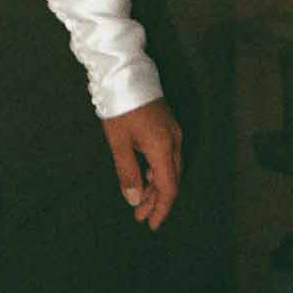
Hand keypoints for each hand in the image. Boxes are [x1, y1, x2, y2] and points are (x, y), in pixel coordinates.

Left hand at [102, 98, 181, 229]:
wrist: (123, 69)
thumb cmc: (119, 105)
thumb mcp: (118, 141)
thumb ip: (128, 172)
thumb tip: (135, 200)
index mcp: (164, 146)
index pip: (169, 187)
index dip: (161, 208)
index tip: (150, 224)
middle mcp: (174, 140)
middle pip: (171, 179)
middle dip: (157, 200)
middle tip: (140, 215)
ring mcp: (172, 130)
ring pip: (170, 167)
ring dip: (156, 185)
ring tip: (139, 199)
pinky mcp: (167, 123)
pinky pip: (167, 154)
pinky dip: (156, 169)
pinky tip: (144, 175)